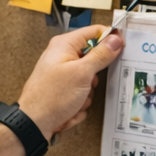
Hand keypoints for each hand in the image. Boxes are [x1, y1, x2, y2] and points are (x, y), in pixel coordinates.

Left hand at [18, 25, 122, 139]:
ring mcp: (63, 75)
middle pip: (94, 58)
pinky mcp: (63, 90)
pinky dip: (80, 103)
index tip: (121, 48)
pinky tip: (70, 108)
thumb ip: (101, 55)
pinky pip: (82, 93)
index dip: (110, 39)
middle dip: (95, 76)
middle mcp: (62, 57)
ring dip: (87, 94)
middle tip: (89, 83)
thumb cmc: (51, 97)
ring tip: (75, 99)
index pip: (94, 32)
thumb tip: (115, 40)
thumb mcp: (82, 73)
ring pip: (90, 80)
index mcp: (65, 45)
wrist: (34, 124)